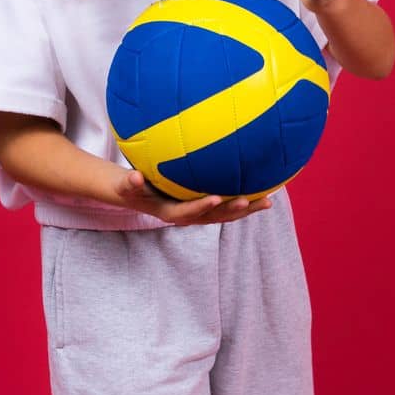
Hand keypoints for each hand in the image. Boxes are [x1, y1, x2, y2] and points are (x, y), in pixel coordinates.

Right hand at [110, 168, 272, 225]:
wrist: (137, 194)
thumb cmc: (131, 188)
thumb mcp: (127, 186)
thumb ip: (130, 183)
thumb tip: (133, 177)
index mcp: (170, 213)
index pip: (188, 212)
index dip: (201, 207)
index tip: (216, 198)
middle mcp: (187, 216)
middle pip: (213, 217)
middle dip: (231, 211)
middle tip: (248, 200)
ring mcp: (198, 212)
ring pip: (225, 215)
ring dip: (245, 210)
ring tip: (268, 202)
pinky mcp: (205, 206)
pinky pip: (227, 206)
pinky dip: (244, 202)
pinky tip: (263, 192)